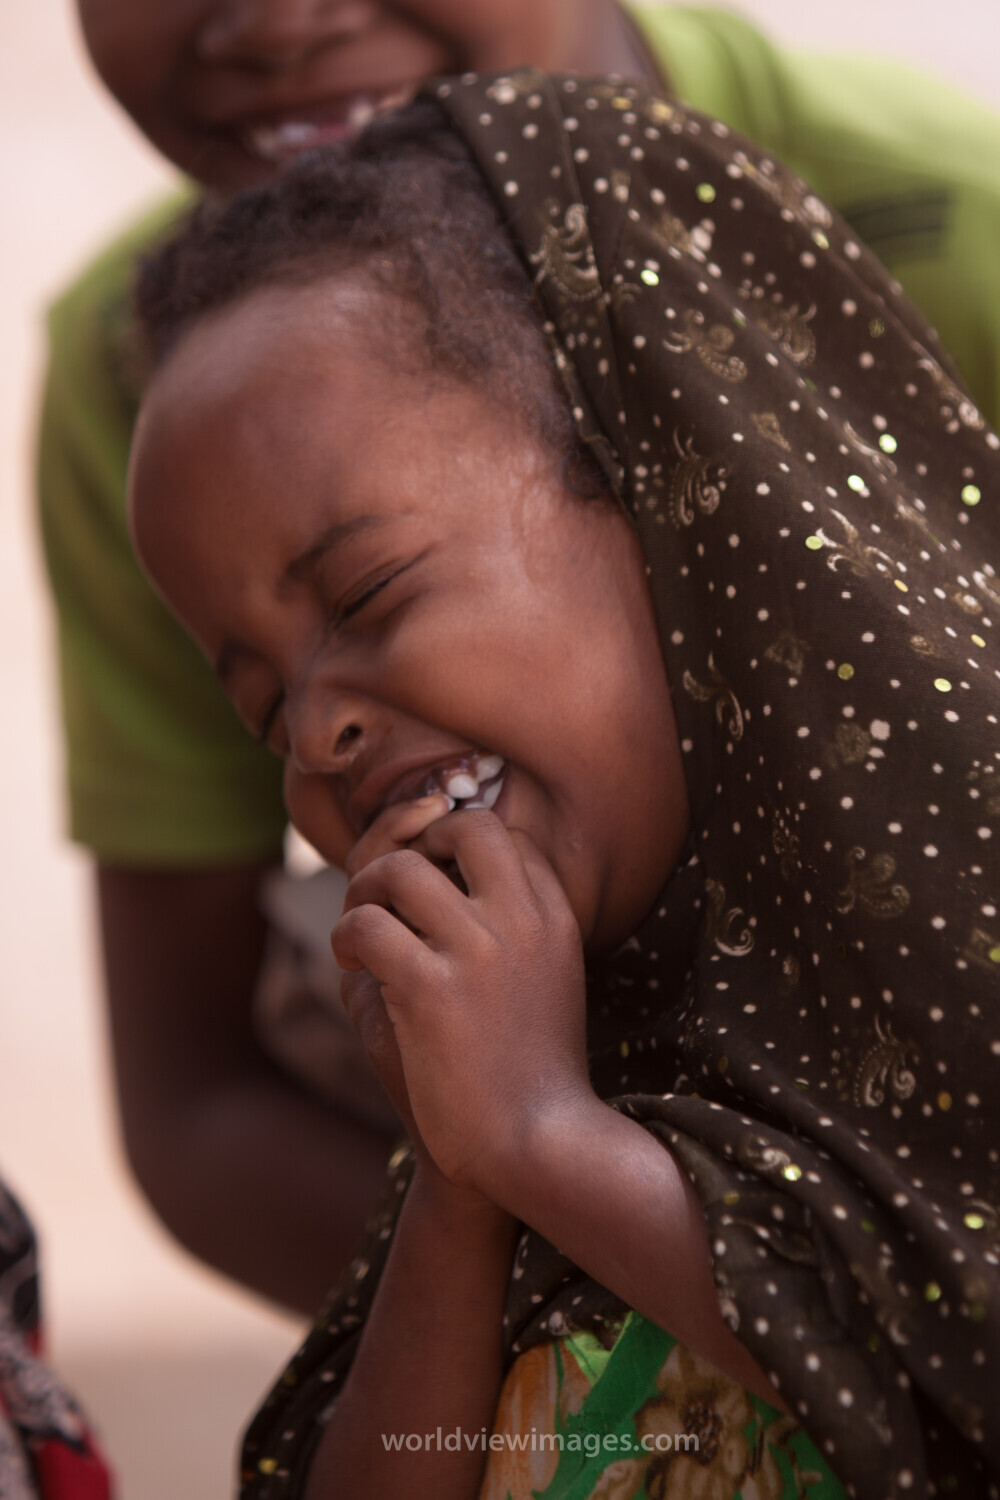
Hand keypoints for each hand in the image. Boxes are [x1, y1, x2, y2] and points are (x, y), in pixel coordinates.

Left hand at [333, 809, 592, 1196]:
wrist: (539, 1146)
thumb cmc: (529, 1076)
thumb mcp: (541, 985)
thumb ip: (499, 930)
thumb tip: (425, 879)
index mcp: (555, 920)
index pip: (507, 837)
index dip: (457, 848)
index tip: (432, 886)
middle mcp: (523, 922)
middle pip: (467, 825)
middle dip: (418, 840)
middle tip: (391, 887)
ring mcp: (479, 951)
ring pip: (401, 869)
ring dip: (366, 889)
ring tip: (361, 930)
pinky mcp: (431, 989)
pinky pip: (367, 925)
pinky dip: (346, 938)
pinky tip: (353, 968)